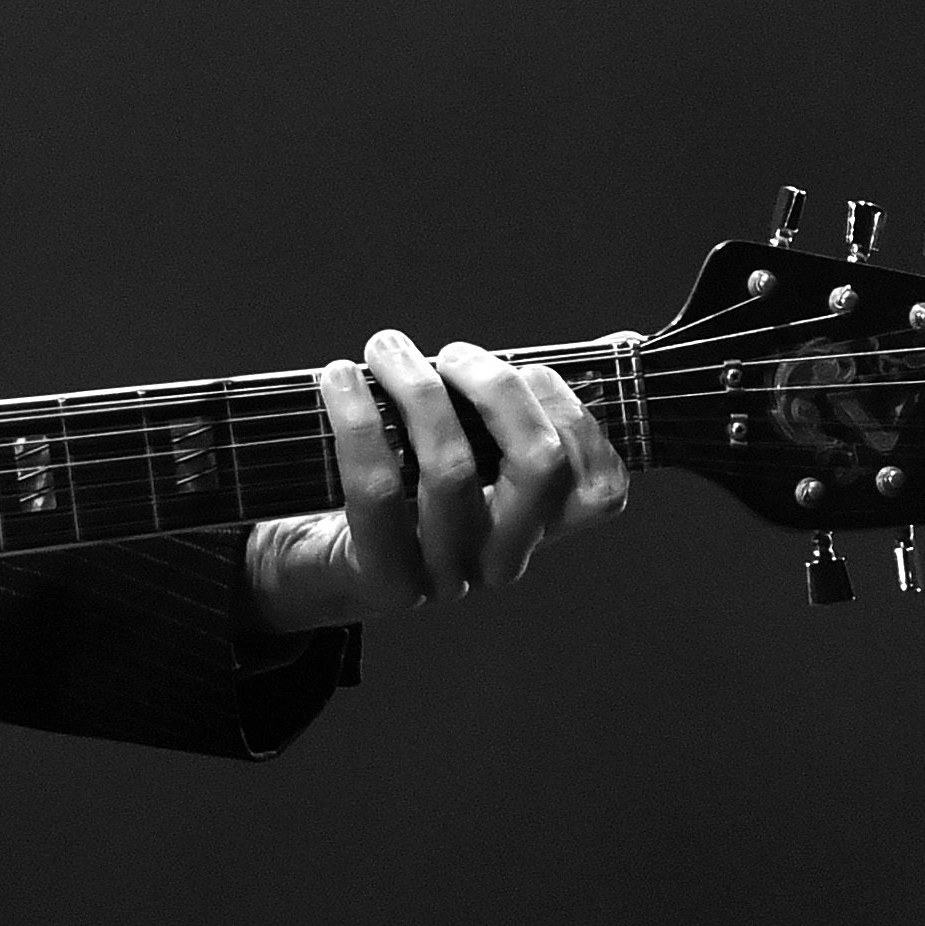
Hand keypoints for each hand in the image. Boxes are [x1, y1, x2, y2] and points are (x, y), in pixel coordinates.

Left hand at [243, 329, 629, 632]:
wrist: (306, 563)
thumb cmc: (392, 485)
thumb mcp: (462, 443)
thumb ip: (517, 404)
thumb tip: (618, 345)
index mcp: (535, 529)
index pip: (599, 488)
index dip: (574, 412)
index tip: (525, 367)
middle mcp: (501, 561)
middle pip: (540, 466)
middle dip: (498, 386)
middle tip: (451, 353)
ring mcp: (447, 579)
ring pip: (453, 470)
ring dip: (417, 388)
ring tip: (384, 349)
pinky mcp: (383, 580)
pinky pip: (377, 491)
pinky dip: (357, 421)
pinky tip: (338, 379)